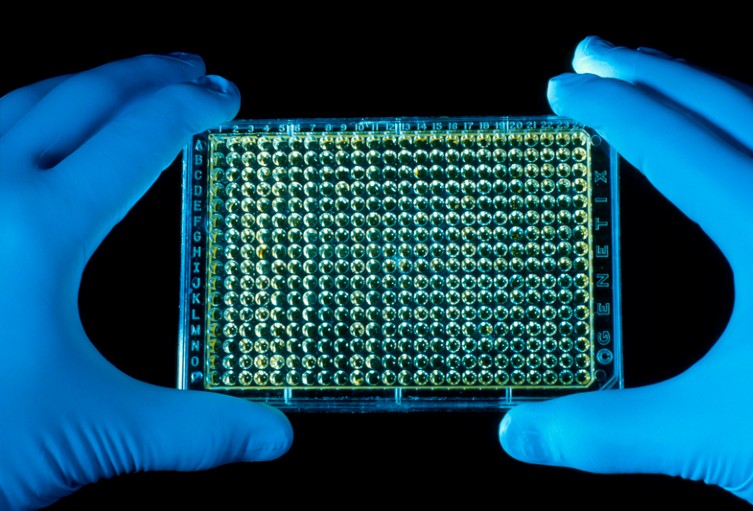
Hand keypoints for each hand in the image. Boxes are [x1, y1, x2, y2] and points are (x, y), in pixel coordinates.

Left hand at [0, 54, 291, 509]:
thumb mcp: (91, 432)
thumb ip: (194, 432)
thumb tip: (273, 438)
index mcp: (39, 227)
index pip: (138, 137)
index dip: (191, 108)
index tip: (226, 97)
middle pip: (82, 96)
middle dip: (147, 73)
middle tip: (192, 67)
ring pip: (21, 99)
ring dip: (85, 81)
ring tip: (125, 80)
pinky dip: (23, 111)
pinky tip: (33, 126)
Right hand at [498, 35, 752, 508]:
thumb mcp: (714, 435)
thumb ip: (606, 433)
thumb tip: (518, 435)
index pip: (671, 143)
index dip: (609, 109)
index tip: (562, 85)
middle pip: (727, 103)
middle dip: (653, 70)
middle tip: (595, 51)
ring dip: (711, 91)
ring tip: (662, 80)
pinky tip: (751, 147)